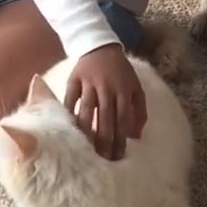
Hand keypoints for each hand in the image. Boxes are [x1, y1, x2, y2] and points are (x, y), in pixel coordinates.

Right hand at [64, 43, 147, 160]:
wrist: (100, 46)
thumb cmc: (120, 71)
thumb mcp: (135, 86)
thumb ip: (139, 110)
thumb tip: (136, 137)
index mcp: (123, 90)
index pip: (123, 119)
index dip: (121, 139)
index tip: (118, 158)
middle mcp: (107, 87)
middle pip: (105, 118)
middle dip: (104, 141)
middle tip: (101, 161)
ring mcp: (89, 83)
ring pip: (87, 111)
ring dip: (86, 132)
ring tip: (84, 151)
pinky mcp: (74, 79)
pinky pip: (69, 99)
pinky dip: (68, 114)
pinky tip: (67, 130)